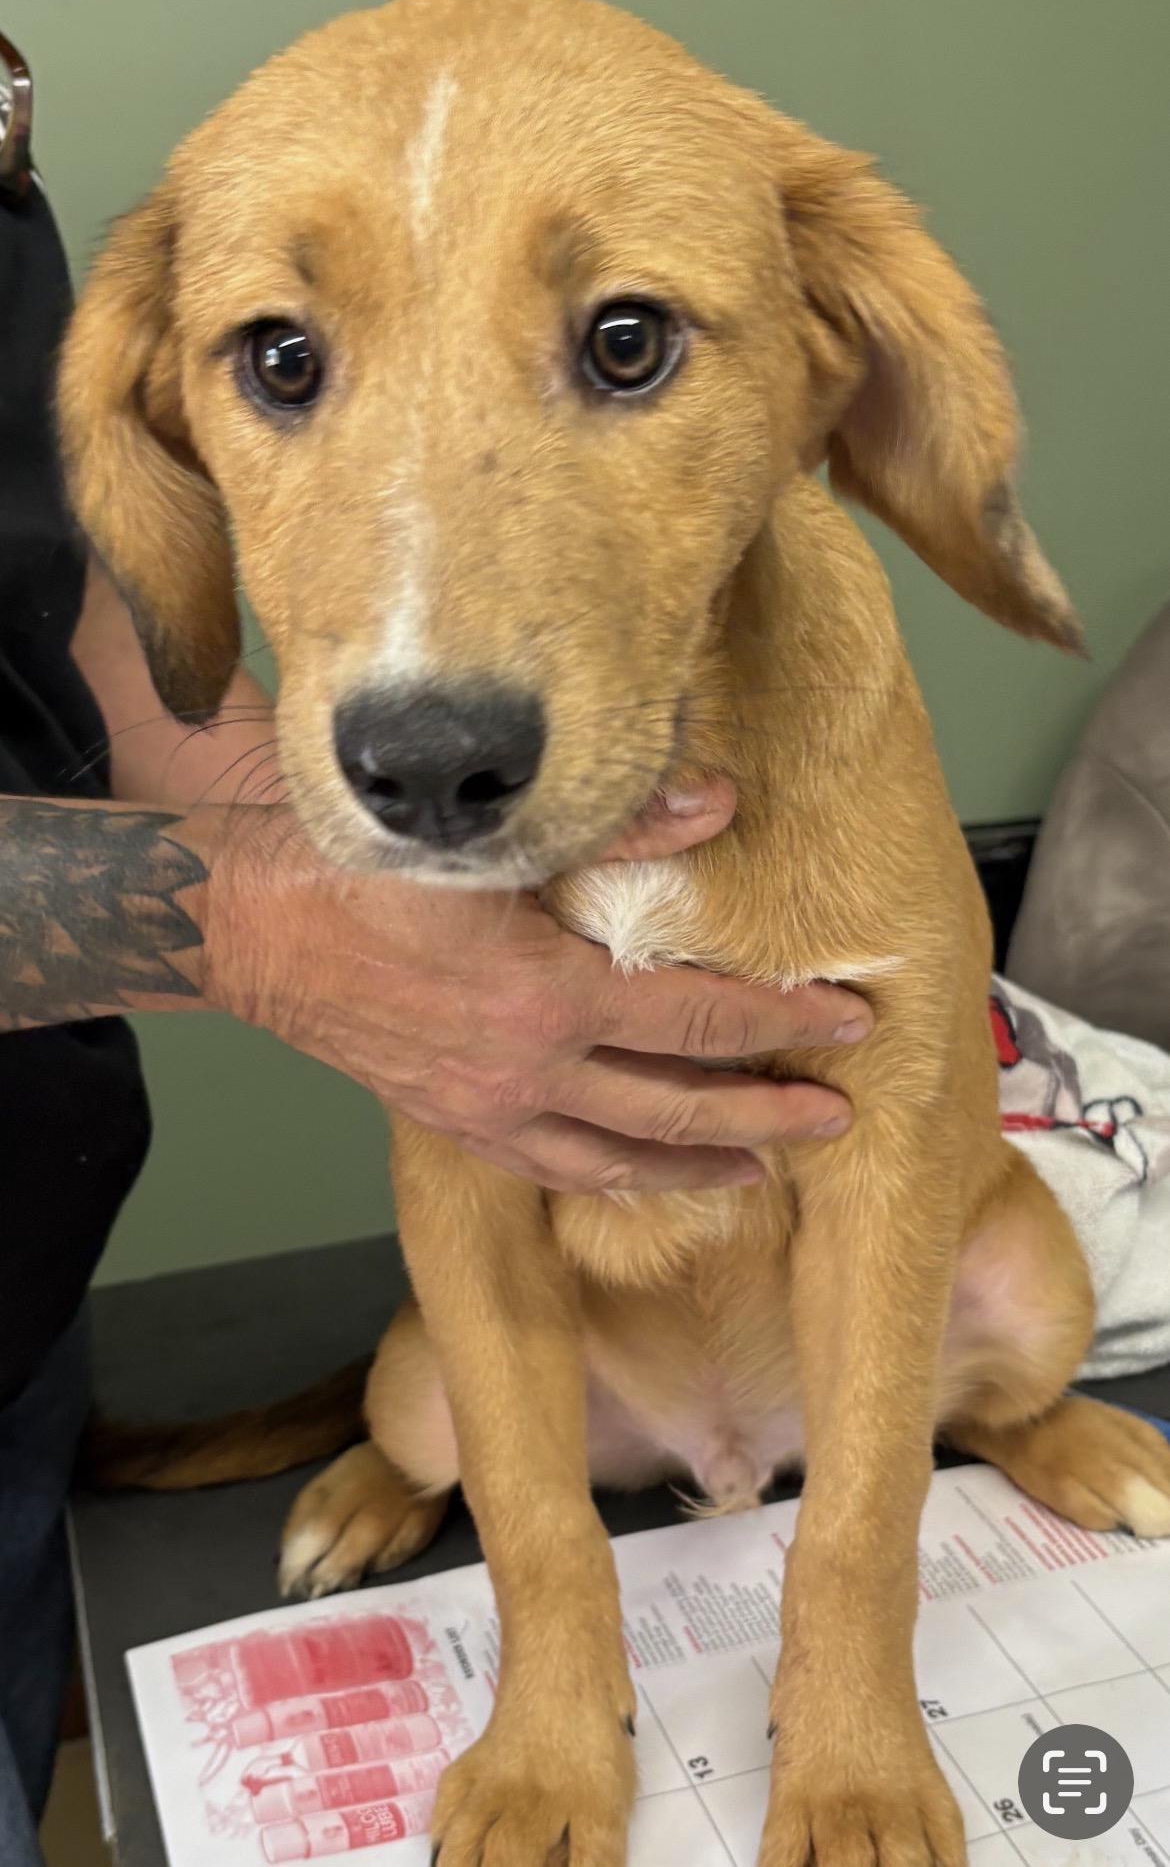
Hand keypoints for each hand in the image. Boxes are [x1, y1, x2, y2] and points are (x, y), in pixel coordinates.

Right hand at [203, 780, 870, 1191]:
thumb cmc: (361, 872)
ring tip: (763, 1167)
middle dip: (769, 1116)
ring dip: (701, 1165)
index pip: (700, 1020)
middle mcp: (530, 1072)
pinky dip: (612, 1176)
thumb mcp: (490, 841)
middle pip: (679, 1110)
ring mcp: (489, 1110)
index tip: (847, 1018)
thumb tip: (720, 800)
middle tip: (838, 1116)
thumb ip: (617, 824)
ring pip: (622, 1159)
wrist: (251, 931)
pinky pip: (552, 1167)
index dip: (783, 1021)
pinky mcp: (453, 1124)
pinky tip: (641, 1172)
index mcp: (550, 998)